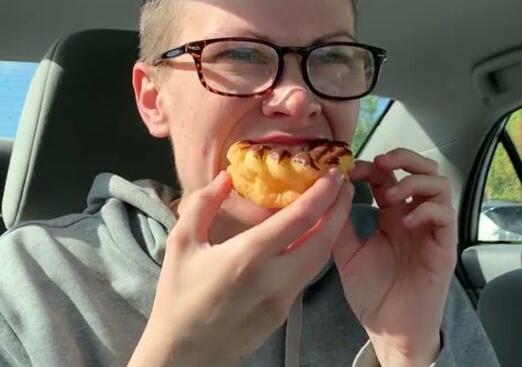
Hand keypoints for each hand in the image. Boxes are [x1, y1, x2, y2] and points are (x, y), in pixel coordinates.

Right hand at [129, 170, 353, 366]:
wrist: (183, 354)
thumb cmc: (177, 298)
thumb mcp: (180, 243)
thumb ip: (203, 205)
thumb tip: (227, 177)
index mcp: (247, 257)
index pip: (300, 219)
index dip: (323, 193)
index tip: (334, 173)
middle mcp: (273, 279)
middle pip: (323, 240)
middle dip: (340, 209)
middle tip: (345, 183)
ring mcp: (282, 300)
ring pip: (320, 260)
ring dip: (332, 231)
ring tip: (334, 205)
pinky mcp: (283, 314)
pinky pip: (306, 276)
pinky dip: (316, 250)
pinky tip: (312, 237)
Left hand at [333, 149, 456, 366]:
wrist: (390, 328)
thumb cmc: (372, 293)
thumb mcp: (346, 252)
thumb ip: (340, 223)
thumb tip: (333, 189)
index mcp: (392, 215)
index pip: (389, 175)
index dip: (373, 165)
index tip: (351, 169)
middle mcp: (414, 216)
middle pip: (422, 168)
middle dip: (403, 157)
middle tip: (381, 162)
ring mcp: (431, 229)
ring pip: (439, 184)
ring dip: (415, 181)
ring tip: (391, 195)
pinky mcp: (444, 246)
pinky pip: (445, 215)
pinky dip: (426, 210)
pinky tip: (406, 221)